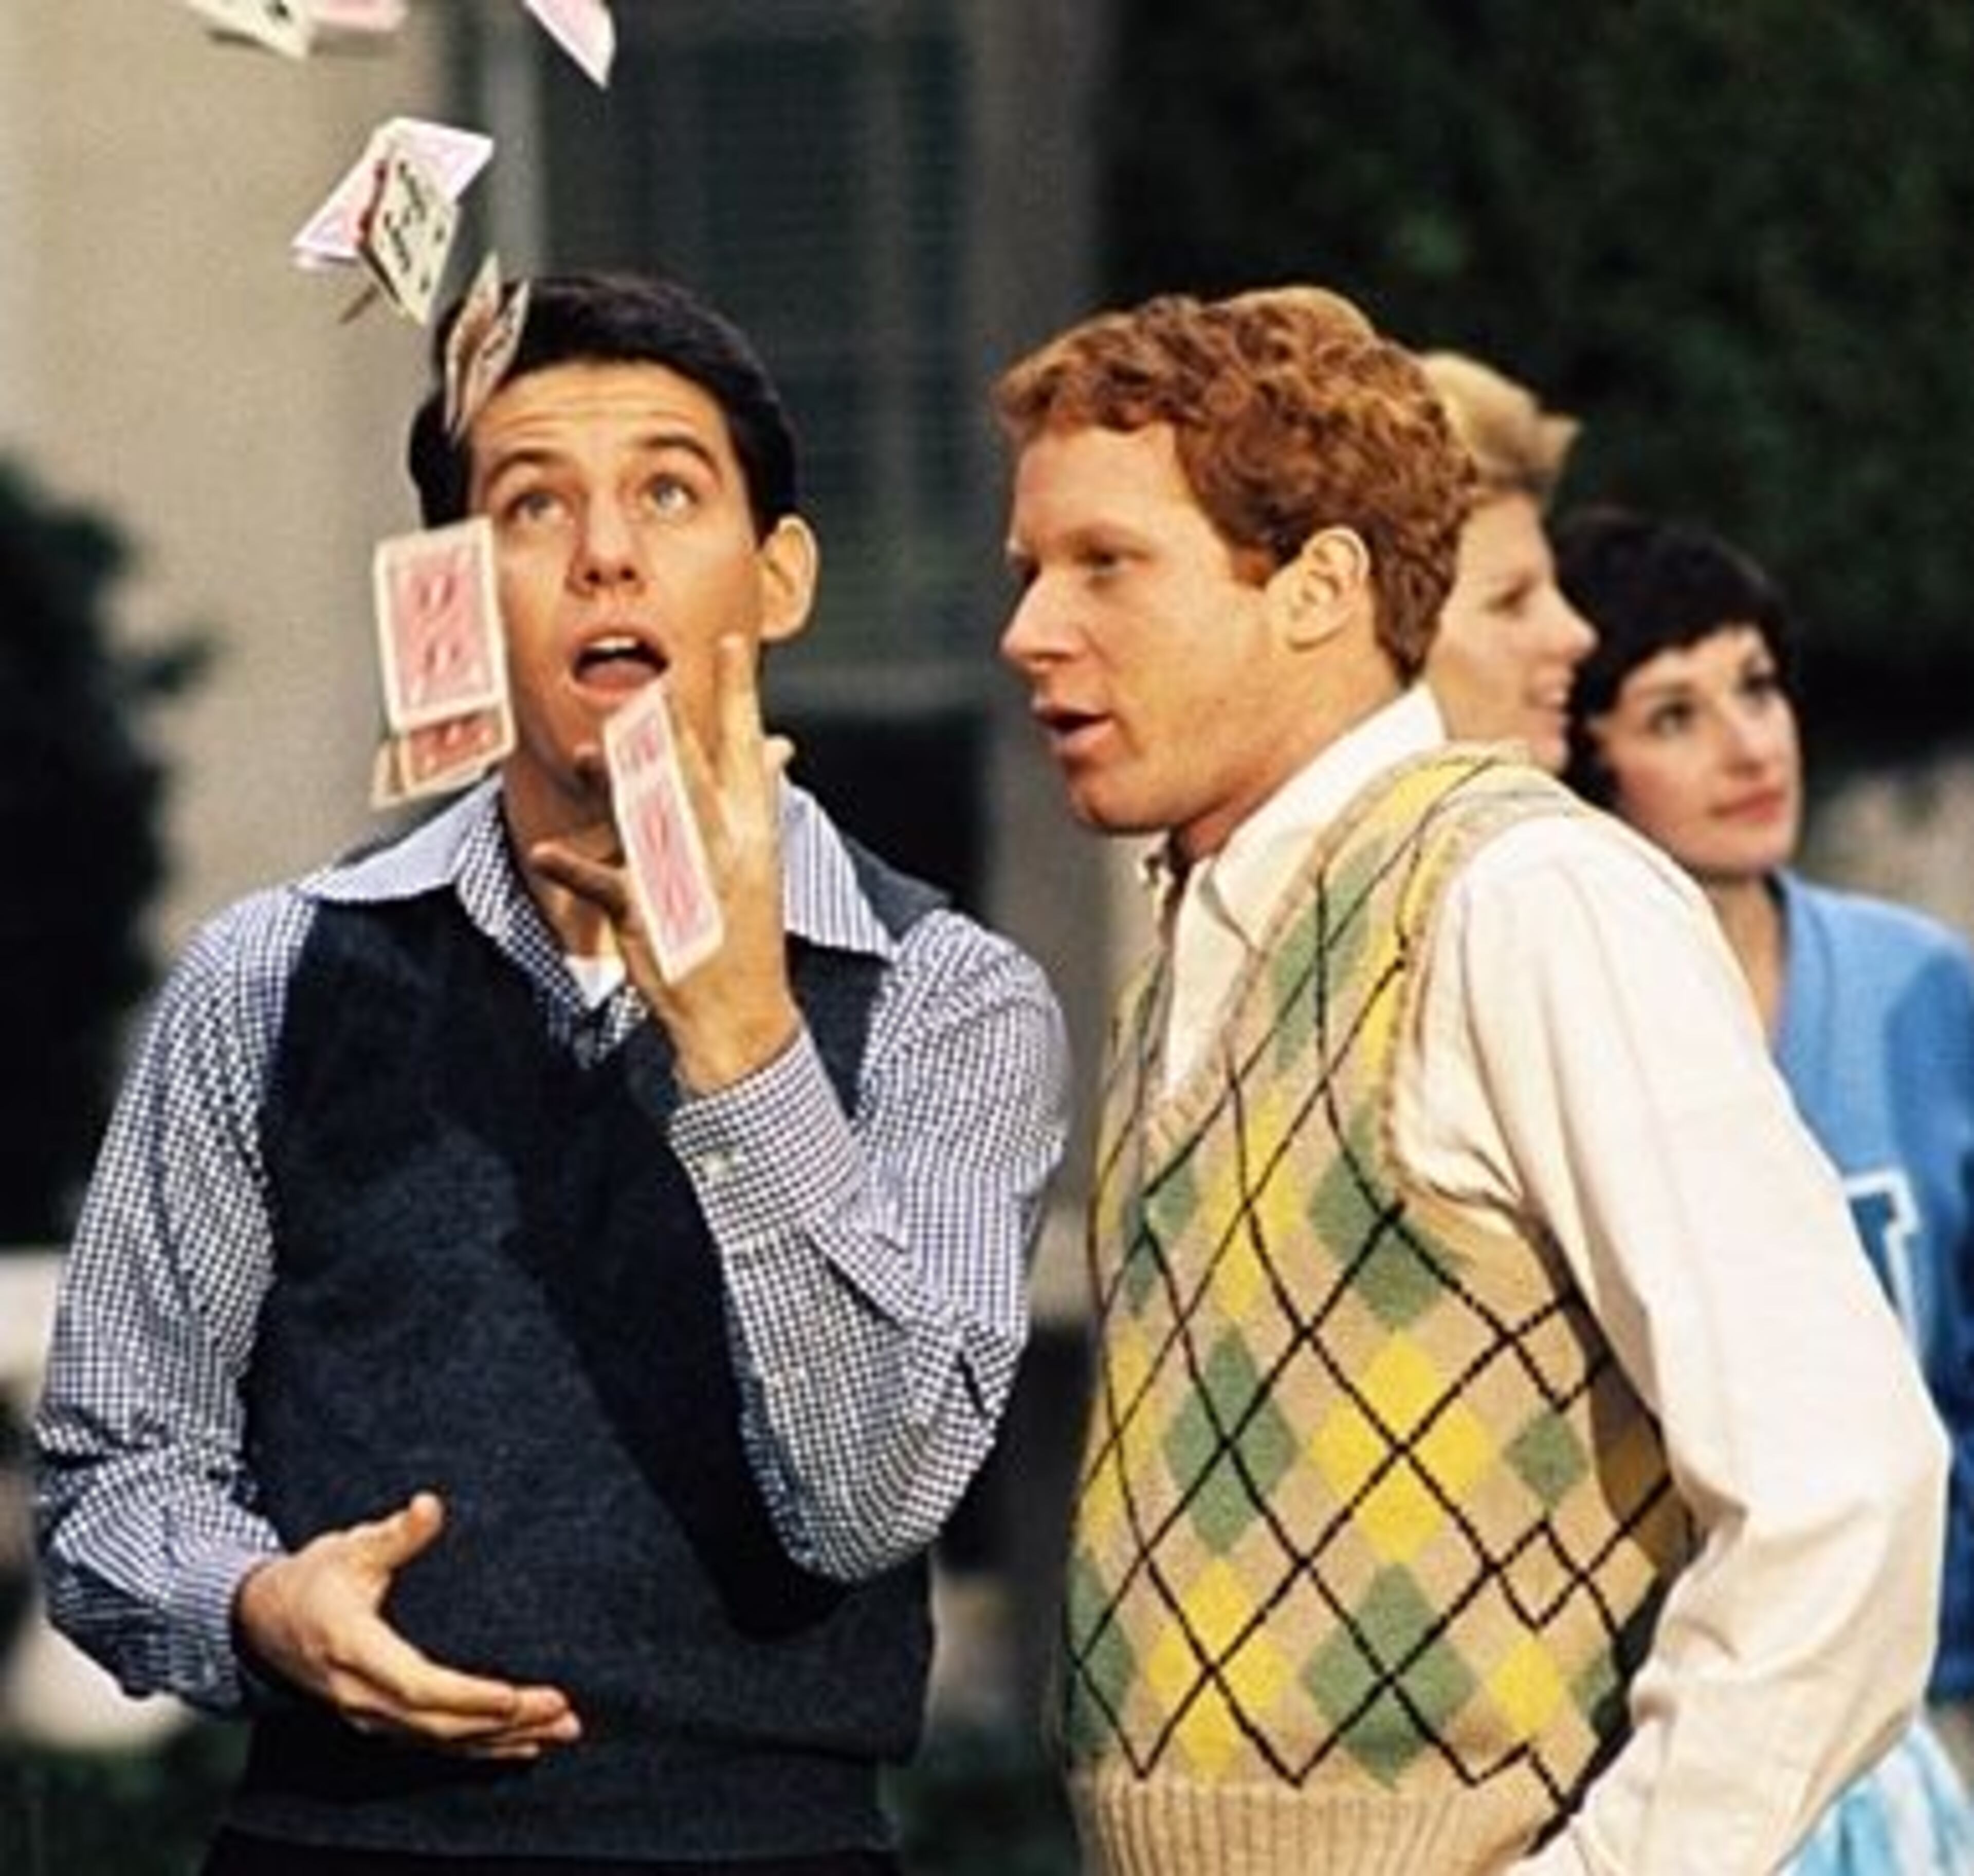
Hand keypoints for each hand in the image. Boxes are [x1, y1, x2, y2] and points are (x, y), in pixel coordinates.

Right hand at [233, 1491, 579, 1758]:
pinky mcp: (380, 1721)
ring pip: (442, 1741)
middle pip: (439, 1722)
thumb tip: (429, 1506)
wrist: (262, 1622)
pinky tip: (523, 1745)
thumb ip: (394, 1533)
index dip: (466, 1696)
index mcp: (355, 1649)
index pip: (416, 1686)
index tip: (514, 1696)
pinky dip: (481, 1748)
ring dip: (503, 1740)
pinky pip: (435, 1745)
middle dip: (503, 1722)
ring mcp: (369, 1715)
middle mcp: (361, 1694)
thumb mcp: (349, 1548)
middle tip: (562, 1712)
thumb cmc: (313, 1579)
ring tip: (561, 1731)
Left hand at [531, 635, 801, 1091]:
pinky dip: (571, 869)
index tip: (729, 646)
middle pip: (692, 773)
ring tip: (587, 754)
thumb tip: (774, 748)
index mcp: (754, 830)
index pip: (747, 750)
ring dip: (614, 783)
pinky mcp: (646, 915)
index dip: (737, 695)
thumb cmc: (746, 931)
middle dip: (670, 727)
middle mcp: (724, 848)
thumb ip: (757, 798)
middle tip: (653, 683)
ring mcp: (685, 881)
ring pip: (646, 816)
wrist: (743, 1014)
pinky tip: (544, 852)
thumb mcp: (760, 860)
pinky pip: (603, 884)